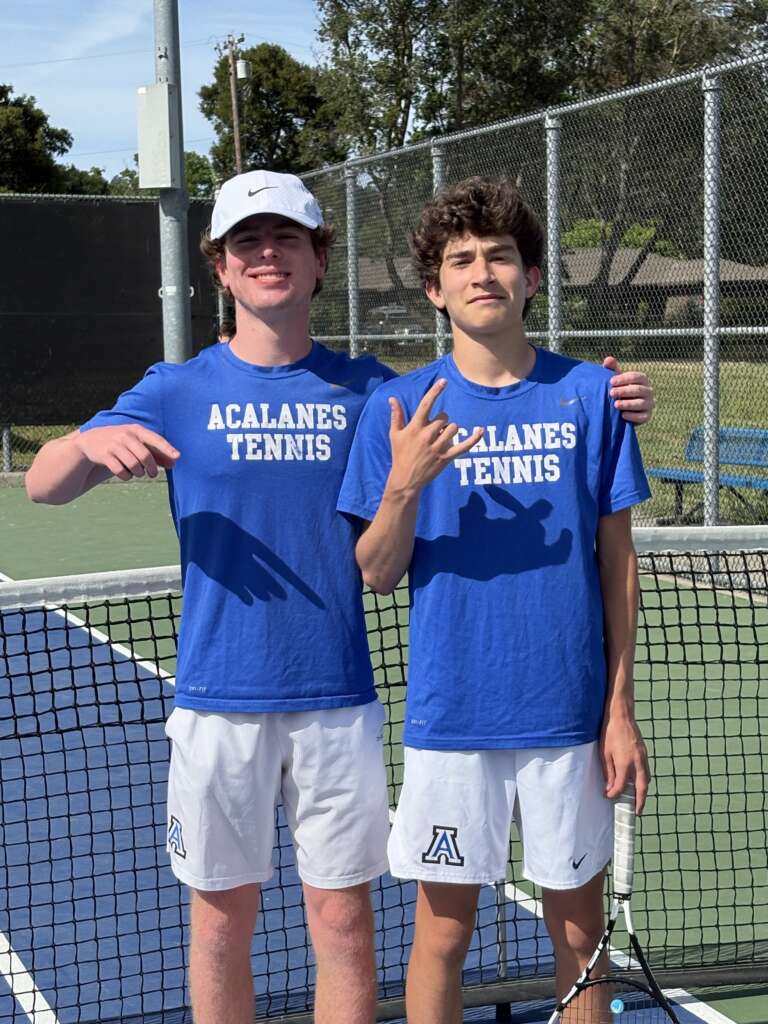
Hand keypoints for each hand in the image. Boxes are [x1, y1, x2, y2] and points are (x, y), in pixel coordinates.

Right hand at [75, 425, 179, 480]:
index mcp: (137, 430)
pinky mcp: (104, 455)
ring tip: (138, 472)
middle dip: (152, 468)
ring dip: (139, 473)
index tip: (177, 457)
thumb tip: (174, 463)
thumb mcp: (138, 443)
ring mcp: (114, 445)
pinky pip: (121, 471)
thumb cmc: (122, 443)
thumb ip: (156, 453)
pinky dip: (126, 476)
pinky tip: (126, 474)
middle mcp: (126, 435)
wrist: (91, 441)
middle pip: (145, 456)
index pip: (155, 439)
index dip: (167, 449)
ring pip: (134, 465)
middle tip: (153, 474)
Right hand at [387, 379, 483, 496]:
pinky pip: (464, 446)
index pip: (426, 404)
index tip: (444, 381)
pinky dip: (474, 439)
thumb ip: (396, 415)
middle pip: (444, 417)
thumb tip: (392, 399)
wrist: (405, 479)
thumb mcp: (395, 435)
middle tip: (433, 432)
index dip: (435, 391)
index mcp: (415, 427)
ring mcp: (437, 447)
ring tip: (440, 438)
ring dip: (449, 430)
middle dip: (441, 421)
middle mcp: (427, 436)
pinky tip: (481, 430)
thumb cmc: (400, 455)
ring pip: (453, 428)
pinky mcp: (446, 457)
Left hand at [600, 707, 650, 813]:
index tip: (609, 797)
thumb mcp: (604, 753)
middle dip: (640, 802)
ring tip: (639, 801)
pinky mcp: (645, 753)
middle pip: (642, 788)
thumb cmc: (609, 732)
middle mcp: (637, 762)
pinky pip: (647, 772)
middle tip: (637, 812)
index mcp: (625, 763)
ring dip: (644, 792)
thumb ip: (609, 772)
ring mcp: (643, 758)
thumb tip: (610, 788)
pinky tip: (639, 784)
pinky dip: (644, 781)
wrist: (621, 715)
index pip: (622, 786)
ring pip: (647, 780)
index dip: (615, 794)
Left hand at [602, 355, 655, 424]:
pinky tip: (623, 415)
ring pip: (641, 403)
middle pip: (638, 390)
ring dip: (627, 404)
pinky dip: (633, 416)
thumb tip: (608, 359)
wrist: (623, 410)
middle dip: (624, 391)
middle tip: (611, 393)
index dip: (624, 379)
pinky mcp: (647, 416)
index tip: (611, 381)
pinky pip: (642, 416)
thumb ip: (612, 369)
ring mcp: (649, 404)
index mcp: (642, 380)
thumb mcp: (616, 380)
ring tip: (615, 405)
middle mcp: (649, 391)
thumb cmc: (619, 390)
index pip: (636, 377)